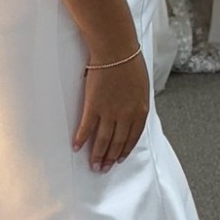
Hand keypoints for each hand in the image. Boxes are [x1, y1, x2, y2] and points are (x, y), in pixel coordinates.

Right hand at [73, 49, 149, 171]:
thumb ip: (138, 103)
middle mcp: (125, 116)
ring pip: (102, 140)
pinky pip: (86, 127)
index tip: (119, 159)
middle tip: (103, 169)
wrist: (116, 51)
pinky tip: (76, 147)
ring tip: (93, 165)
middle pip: (117, 143)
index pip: (132, 138)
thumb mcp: (142, 87)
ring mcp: (109, 112)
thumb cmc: (130, 63)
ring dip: (97, 155)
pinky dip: (81, 139)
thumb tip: (133, 113)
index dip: (124, 151)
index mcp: (140, 111)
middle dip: (110, 158)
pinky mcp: (93, 106)